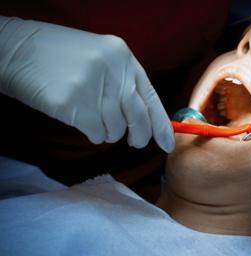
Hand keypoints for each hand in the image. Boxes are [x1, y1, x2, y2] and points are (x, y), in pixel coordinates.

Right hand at [0, 17, 174, 151]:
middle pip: (138, 117)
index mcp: (122, 55)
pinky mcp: (73, 102)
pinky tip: (83, 123)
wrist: (15, 50)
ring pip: (116, 128)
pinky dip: (92, 133)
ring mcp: (93, 84)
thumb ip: (122, 82)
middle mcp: (113, 68)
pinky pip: (96, 132)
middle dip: (139, 136)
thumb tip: (144, 119)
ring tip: (93, 119)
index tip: (167, 144)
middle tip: (134, 142)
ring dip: (107, 132)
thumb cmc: (58, 58)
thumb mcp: (99, 58)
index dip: (160, 124)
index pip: (150, 96)